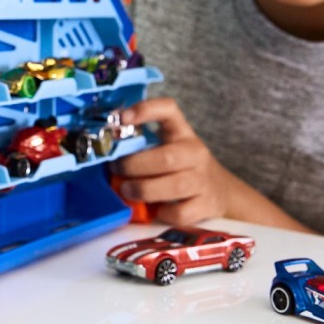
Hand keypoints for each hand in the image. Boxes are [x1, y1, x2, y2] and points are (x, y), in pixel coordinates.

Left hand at [110, 97, 235, 225]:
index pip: (169, 110)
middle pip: (167, 157)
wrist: (221, 191)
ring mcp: (203, 180)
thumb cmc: (182, 168)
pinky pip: (180, 212)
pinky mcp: (206, 205)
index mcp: (181, 133)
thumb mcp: (167, 147)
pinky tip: (153, 210)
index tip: (121, 118)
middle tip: (116, 169)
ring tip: (126, 190)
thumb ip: (141, 147)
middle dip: (135, 165)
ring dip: (144, 189)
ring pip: (175, 185)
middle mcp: (195, 153)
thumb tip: (102, 152)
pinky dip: (162, 213)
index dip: (146, 110)